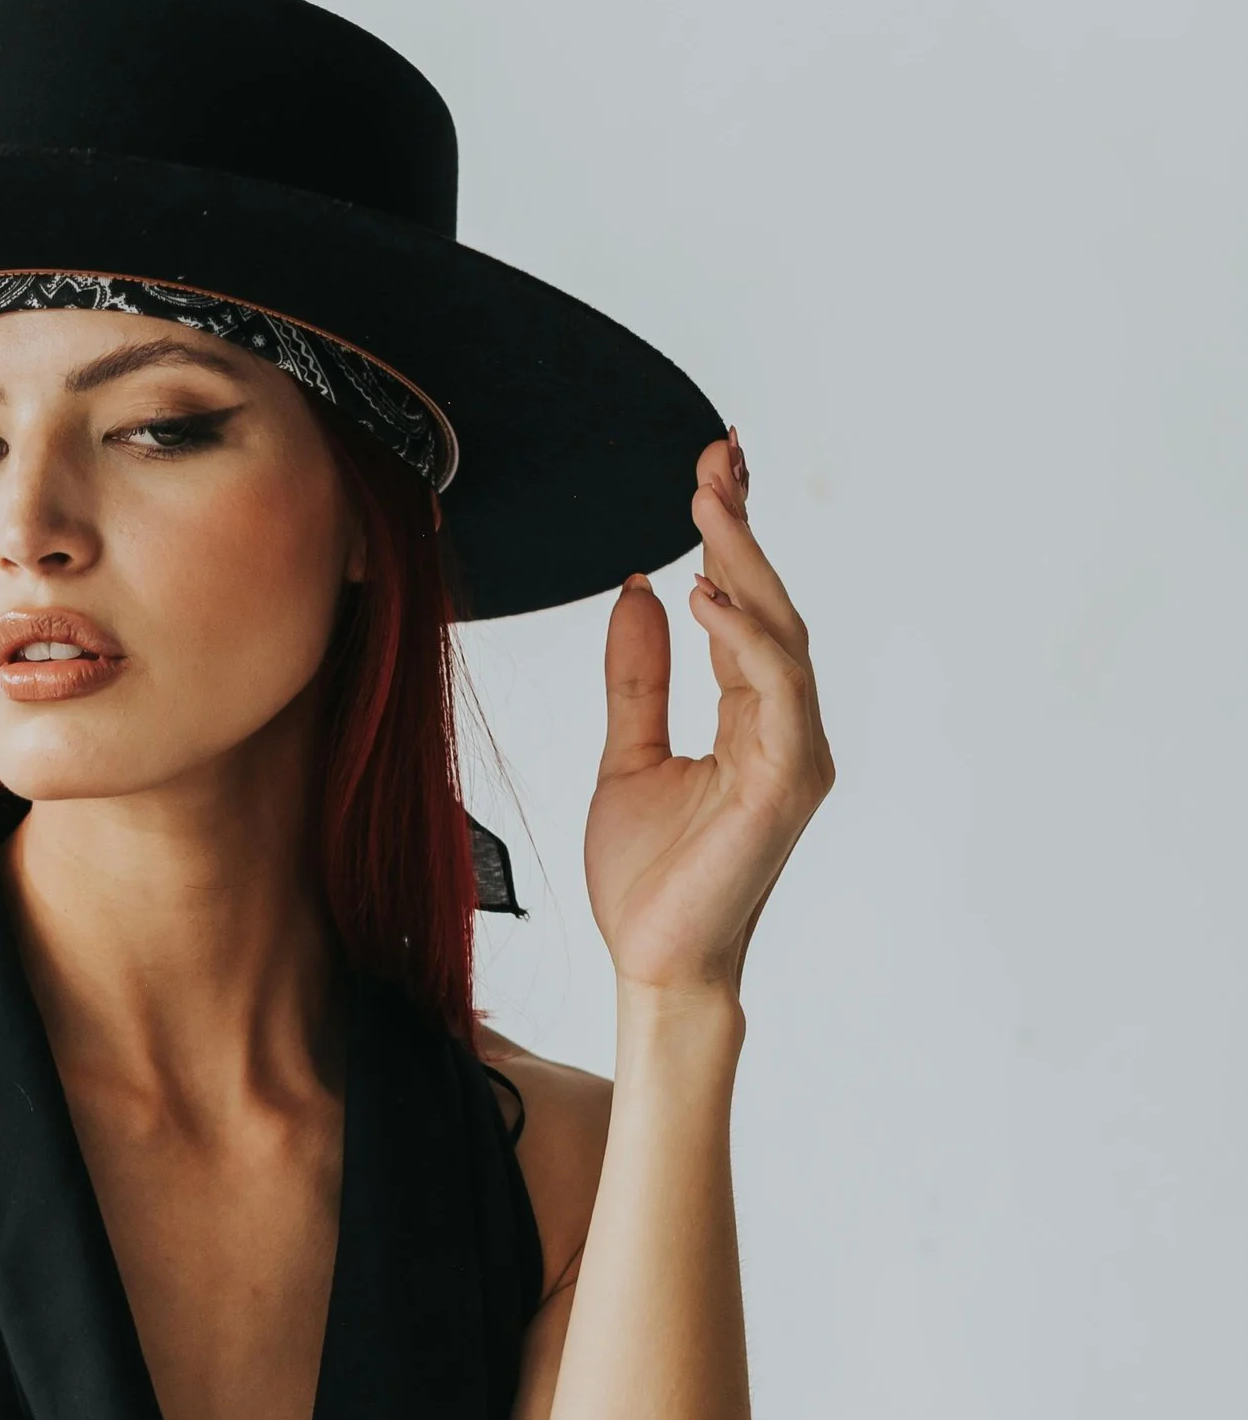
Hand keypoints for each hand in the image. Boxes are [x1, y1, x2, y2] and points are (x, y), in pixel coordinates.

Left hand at [585, 432, 833, 995]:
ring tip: (706, 502)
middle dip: (743, 527)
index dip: (731, 538)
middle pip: (772, 606)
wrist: (653, 963)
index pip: (745, 610)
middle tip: (715, 456)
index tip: (710, 470)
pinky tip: (706, 596)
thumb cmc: (648, 881)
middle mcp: (785, 727)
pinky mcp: (785, 782)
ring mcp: (794, 754)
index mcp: (750, 717)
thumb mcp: (626, 756)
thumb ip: (638, 677)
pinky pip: (774, 690)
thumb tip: (640, 590)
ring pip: (780, 635)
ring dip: (744, 564)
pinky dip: (744, 638)